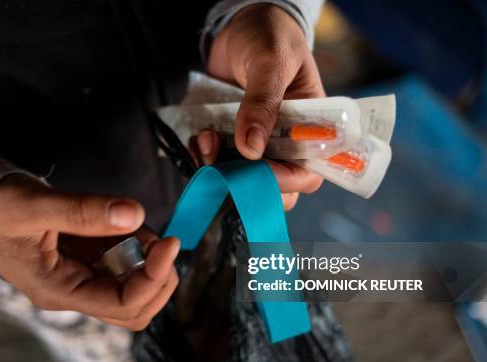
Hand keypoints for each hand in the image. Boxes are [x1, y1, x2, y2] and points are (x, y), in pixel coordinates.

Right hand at [0, 174, 179, 330]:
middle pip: (134, 308)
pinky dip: (136, 248)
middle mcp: (73, 293)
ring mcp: (80, 280)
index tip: (169, 243)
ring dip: (149, 262)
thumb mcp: (34, 205)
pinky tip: (127, 225)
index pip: (121, 304)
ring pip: (132, 289)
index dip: (154, 278)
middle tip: (163, 240)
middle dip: (158, 278)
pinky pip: (121, 266)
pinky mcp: (85, 264)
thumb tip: (135, 213)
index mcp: (58, 290)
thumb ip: (82, 211)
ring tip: (138, 226)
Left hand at [192, 4, 323, 209]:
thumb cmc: (270, 36)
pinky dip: (203, 157)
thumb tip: (251, 148)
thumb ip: (263, 102)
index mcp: (311, 127)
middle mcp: (285, 141)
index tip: (257, 172)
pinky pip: (217, 163)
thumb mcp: (271, 62)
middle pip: (276, 187)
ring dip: (220, 169)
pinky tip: (199, 138)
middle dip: (247, 184)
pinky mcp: (230, 139)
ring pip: (242, 179)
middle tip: (225, 165)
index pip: (308, 171)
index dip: (287, 181)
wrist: (240, 26)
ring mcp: (256, 142)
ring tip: (206, 140)